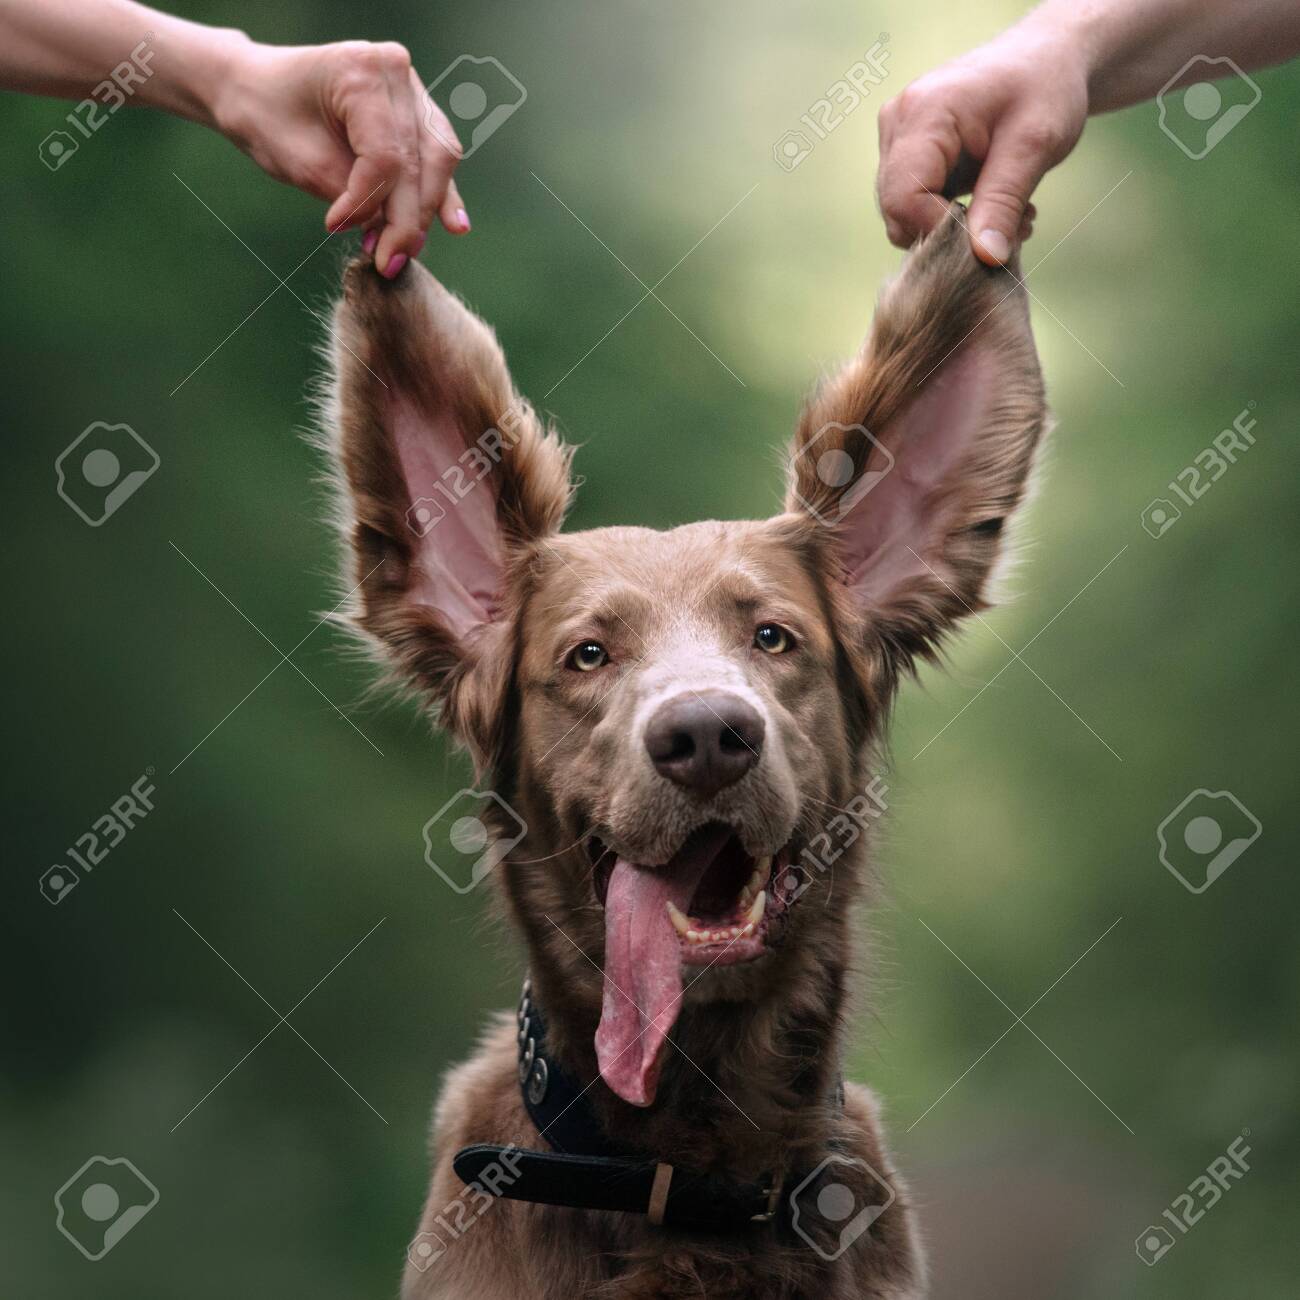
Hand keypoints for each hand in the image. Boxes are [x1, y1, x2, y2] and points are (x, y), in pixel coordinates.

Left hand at [211, 37, 467, 275]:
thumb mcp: (304, 163)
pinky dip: (440, 193)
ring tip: (407, 249)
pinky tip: (455, 225)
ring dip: (425, 210)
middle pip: (418, 161)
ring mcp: (410, 86)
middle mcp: (395, 70)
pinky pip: (436, 154)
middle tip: (389, 262)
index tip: (336, 228)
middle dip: (405, 219)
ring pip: (437, 160)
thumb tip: (396, 233)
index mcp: (360, 71)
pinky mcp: (416, 107)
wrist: (255, 88)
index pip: (385, 156)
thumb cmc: (268, 118)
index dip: (368, 202)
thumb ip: (355, 196)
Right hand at [875, 24, 1088, 263]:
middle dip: (950, 233)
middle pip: (897, 212)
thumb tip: (986, 259)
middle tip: (1011, 226)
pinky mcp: (907, 154)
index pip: (904, 199)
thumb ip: (1003, 202)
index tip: (992, 236)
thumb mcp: (1035, 144)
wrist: (1046, 59)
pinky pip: (914, 204)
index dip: (940, 230)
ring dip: (953, 228)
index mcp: (922, 114)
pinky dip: (951, 216)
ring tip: (1008, 214)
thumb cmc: (1044, 88)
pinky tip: (991, 204)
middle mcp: (897, 124)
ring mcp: (896, 139)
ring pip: (903, 215)